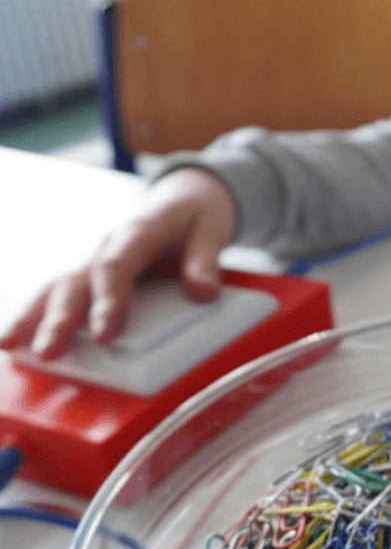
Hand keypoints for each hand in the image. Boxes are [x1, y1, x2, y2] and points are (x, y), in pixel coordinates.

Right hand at [0, 167, 236, 359]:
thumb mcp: (211, 228)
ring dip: (33, 317)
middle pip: (77, 282)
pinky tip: (17, 339)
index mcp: (136, 233)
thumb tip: (204, 292)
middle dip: (60, 319)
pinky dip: (36, 313)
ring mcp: (95, 260)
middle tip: (47, 352)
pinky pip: (61, 293)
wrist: (184, 196)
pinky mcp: (92, 274)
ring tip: (9, 346)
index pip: (115, 268)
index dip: (107, 302)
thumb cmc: (195, 214)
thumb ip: (205, 260)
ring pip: (58, 287)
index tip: (104, 336)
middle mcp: (108, 247)